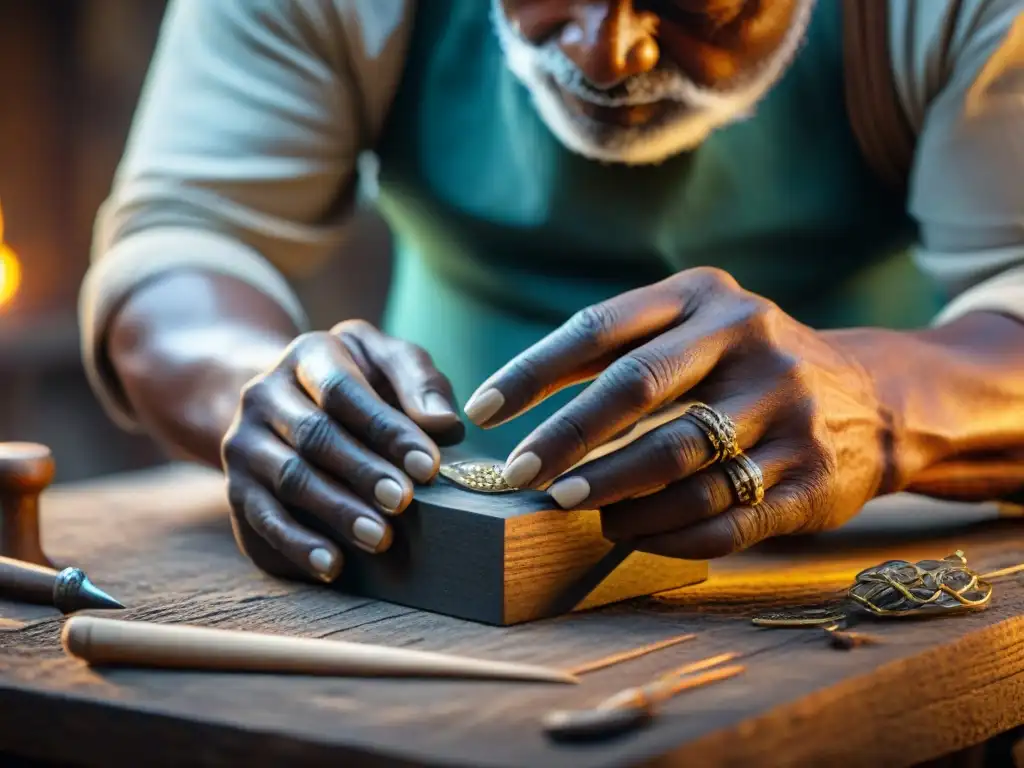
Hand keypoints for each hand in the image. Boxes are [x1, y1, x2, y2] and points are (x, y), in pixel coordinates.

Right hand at [221, 320, 463, 582]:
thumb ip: (421, 383)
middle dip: (362, 472)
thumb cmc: (361, 384)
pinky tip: (332, 564)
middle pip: (314, 435)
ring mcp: (243, 442)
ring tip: (379, 538)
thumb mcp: (391, 365)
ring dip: (335, 511)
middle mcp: (264, 394)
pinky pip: (261, 519)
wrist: (287, 402)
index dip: (386, 429)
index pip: (344, 390)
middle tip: (403, 501)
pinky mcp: (235, 488)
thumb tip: (445, 424)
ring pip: (288, 479)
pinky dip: (296, 545)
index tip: (427, 465)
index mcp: (308, 355)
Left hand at [464, 268, 888, 558]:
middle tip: (520, 476)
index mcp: (706, 297)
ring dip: (612, 494)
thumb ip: (623, 351)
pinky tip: (628, 534)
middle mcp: (751, 343)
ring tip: (571, 507)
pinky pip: (723, 520)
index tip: (481, 410)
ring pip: (676, 464)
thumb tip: (519, 403)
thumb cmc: (749, 366)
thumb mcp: (699, 327)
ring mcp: (788, 411)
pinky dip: (665, 534)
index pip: (600, 330)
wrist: (873, 400)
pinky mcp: (812, 477)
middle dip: (565, 439)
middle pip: (636, 392)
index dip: (533, 372)